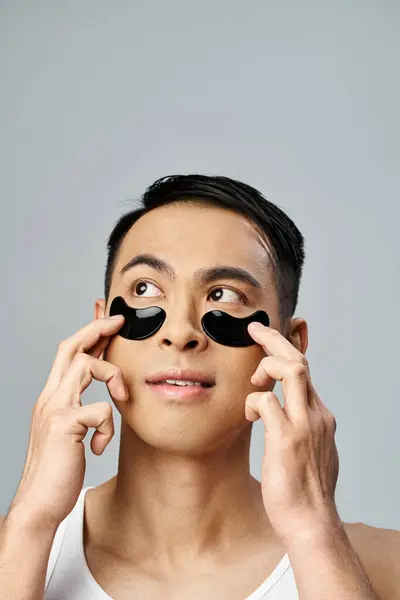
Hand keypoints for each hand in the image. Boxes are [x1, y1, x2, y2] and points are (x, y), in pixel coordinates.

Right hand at [8, 314, 127, 531]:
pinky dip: (108, 428)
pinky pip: (101, 410)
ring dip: (113, 375)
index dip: (87, 334)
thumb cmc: (58, 472)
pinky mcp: (64, 425)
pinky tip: (99, 447)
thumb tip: (108, 400)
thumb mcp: (72, 434)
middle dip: (97, 328)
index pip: (68, 354)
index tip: (107, 321)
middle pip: (72, 347)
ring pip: (86, 365)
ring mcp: (54, 410)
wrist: (38, 506)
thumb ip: (83, 412)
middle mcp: (50, 398)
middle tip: (119, 321)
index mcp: (52, 399)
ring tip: (121, 396)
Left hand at [245, 322, 339, 546]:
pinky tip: (248, 416)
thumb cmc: (304, 489)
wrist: (312, 522)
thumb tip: (284, 414)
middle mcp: (316, 414)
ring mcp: (304, 424)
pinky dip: (253, 401)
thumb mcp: (308, 449)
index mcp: (319, 415)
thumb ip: (300, 427)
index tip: (270, 337)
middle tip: (255, 328)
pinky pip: (265, 401)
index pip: (304, 370)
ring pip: (291, 369)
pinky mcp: (287, 439)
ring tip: (254, 376)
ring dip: (267, 363)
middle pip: (299, 360)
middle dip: (275, 338)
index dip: (288, 347)